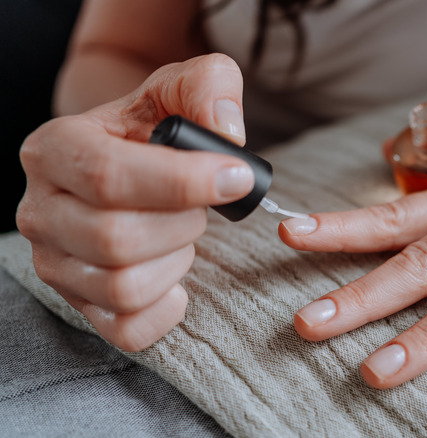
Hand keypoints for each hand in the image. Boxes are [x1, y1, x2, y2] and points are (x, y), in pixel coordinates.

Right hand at [17, 54, 252, 351]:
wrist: (132, 162)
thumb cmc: (156, 128)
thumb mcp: (180, 89)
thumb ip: (208, 88)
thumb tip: (227, 134)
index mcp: (55, 149)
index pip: (109, 176)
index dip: (183, 182)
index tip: (236, 177)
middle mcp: (40, 209)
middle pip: (116, 238)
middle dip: (183, 223)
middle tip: (201, 207)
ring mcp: (54, 263)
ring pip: (123, 288)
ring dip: (177, 261)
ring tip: (182, 233)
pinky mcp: (79, 303)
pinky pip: (127, 330)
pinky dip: (167, 308)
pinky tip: (176, 275)